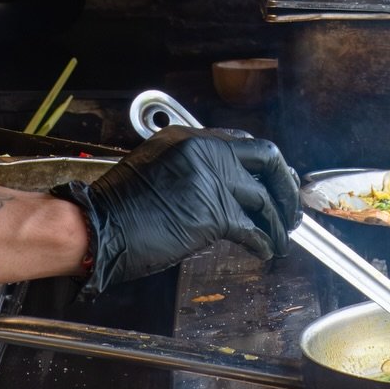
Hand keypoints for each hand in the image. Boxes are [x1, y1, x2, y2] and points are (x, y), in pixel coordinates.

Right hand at [52, 127, 299, 292]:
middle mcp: (204, 151)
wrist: (98, 227)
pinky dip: (263, 243)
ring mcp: (211, 180)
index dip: (263, 164)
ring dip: (278, 222)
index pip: (240, 142)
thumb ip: (188, 169)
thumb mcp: (153, 168)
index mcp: (187, 136)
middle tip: (291, 206)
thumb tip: (215, 187)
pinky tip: (264, 252)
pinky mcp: (214, 213)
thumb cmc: (116, 207)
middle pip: (266, 159)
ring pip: (264, 198)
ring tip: (282, 238)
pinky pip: (252, 228)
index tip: (272, 180)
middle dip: (285, 185)